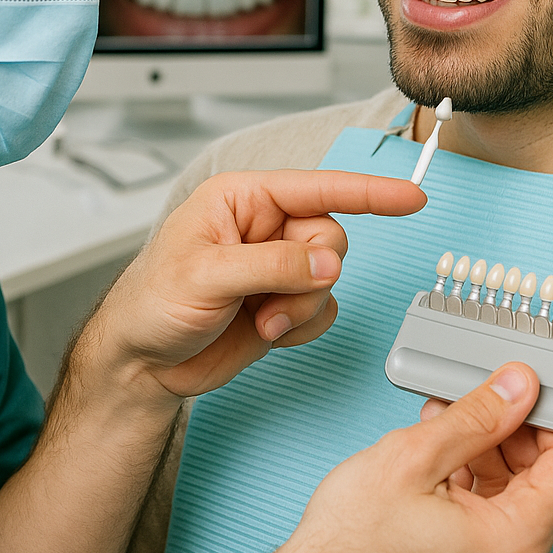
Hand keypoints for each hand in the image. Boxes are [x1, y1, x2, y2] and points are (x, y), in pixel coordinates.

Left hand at [80, 169, 425, 404]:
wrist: (140, 364)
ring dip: (300, 305)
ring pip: (330, 277)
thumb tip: (328, 264)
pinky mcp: (283, 302)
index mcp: (243, 199)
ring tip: (258, 319)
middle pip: (330, 237)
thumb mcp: (206, 276)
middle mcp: (265, 228)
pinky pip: (323, 308)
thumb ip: (272, 265)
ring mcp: (276, 267)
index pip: (318, 188)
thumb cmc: (151, 303)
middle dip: (308, 274)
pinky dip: (302, 325)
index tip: (411, 197)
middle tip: (270, 298)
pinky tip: (265, 330)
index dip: (368, 192)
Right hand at [266, 363, 552, 552]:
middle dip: (512, 421)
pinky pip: (486, 493)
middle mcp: (512, 552)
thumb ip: (474, 417)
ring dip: (484, 436)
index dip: (552, 413)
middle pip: (542, 468)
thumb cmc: (356, 539)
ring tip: (446, 412)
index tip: (528, 384)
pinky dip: (466, 458)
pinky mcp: (468, 546)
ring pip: (512, 477)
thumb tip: (518, 386)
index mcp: (513, 539)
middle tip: (479, 390)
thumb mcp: (415, 458)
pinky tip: (437, 436)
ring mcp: (491, 552)